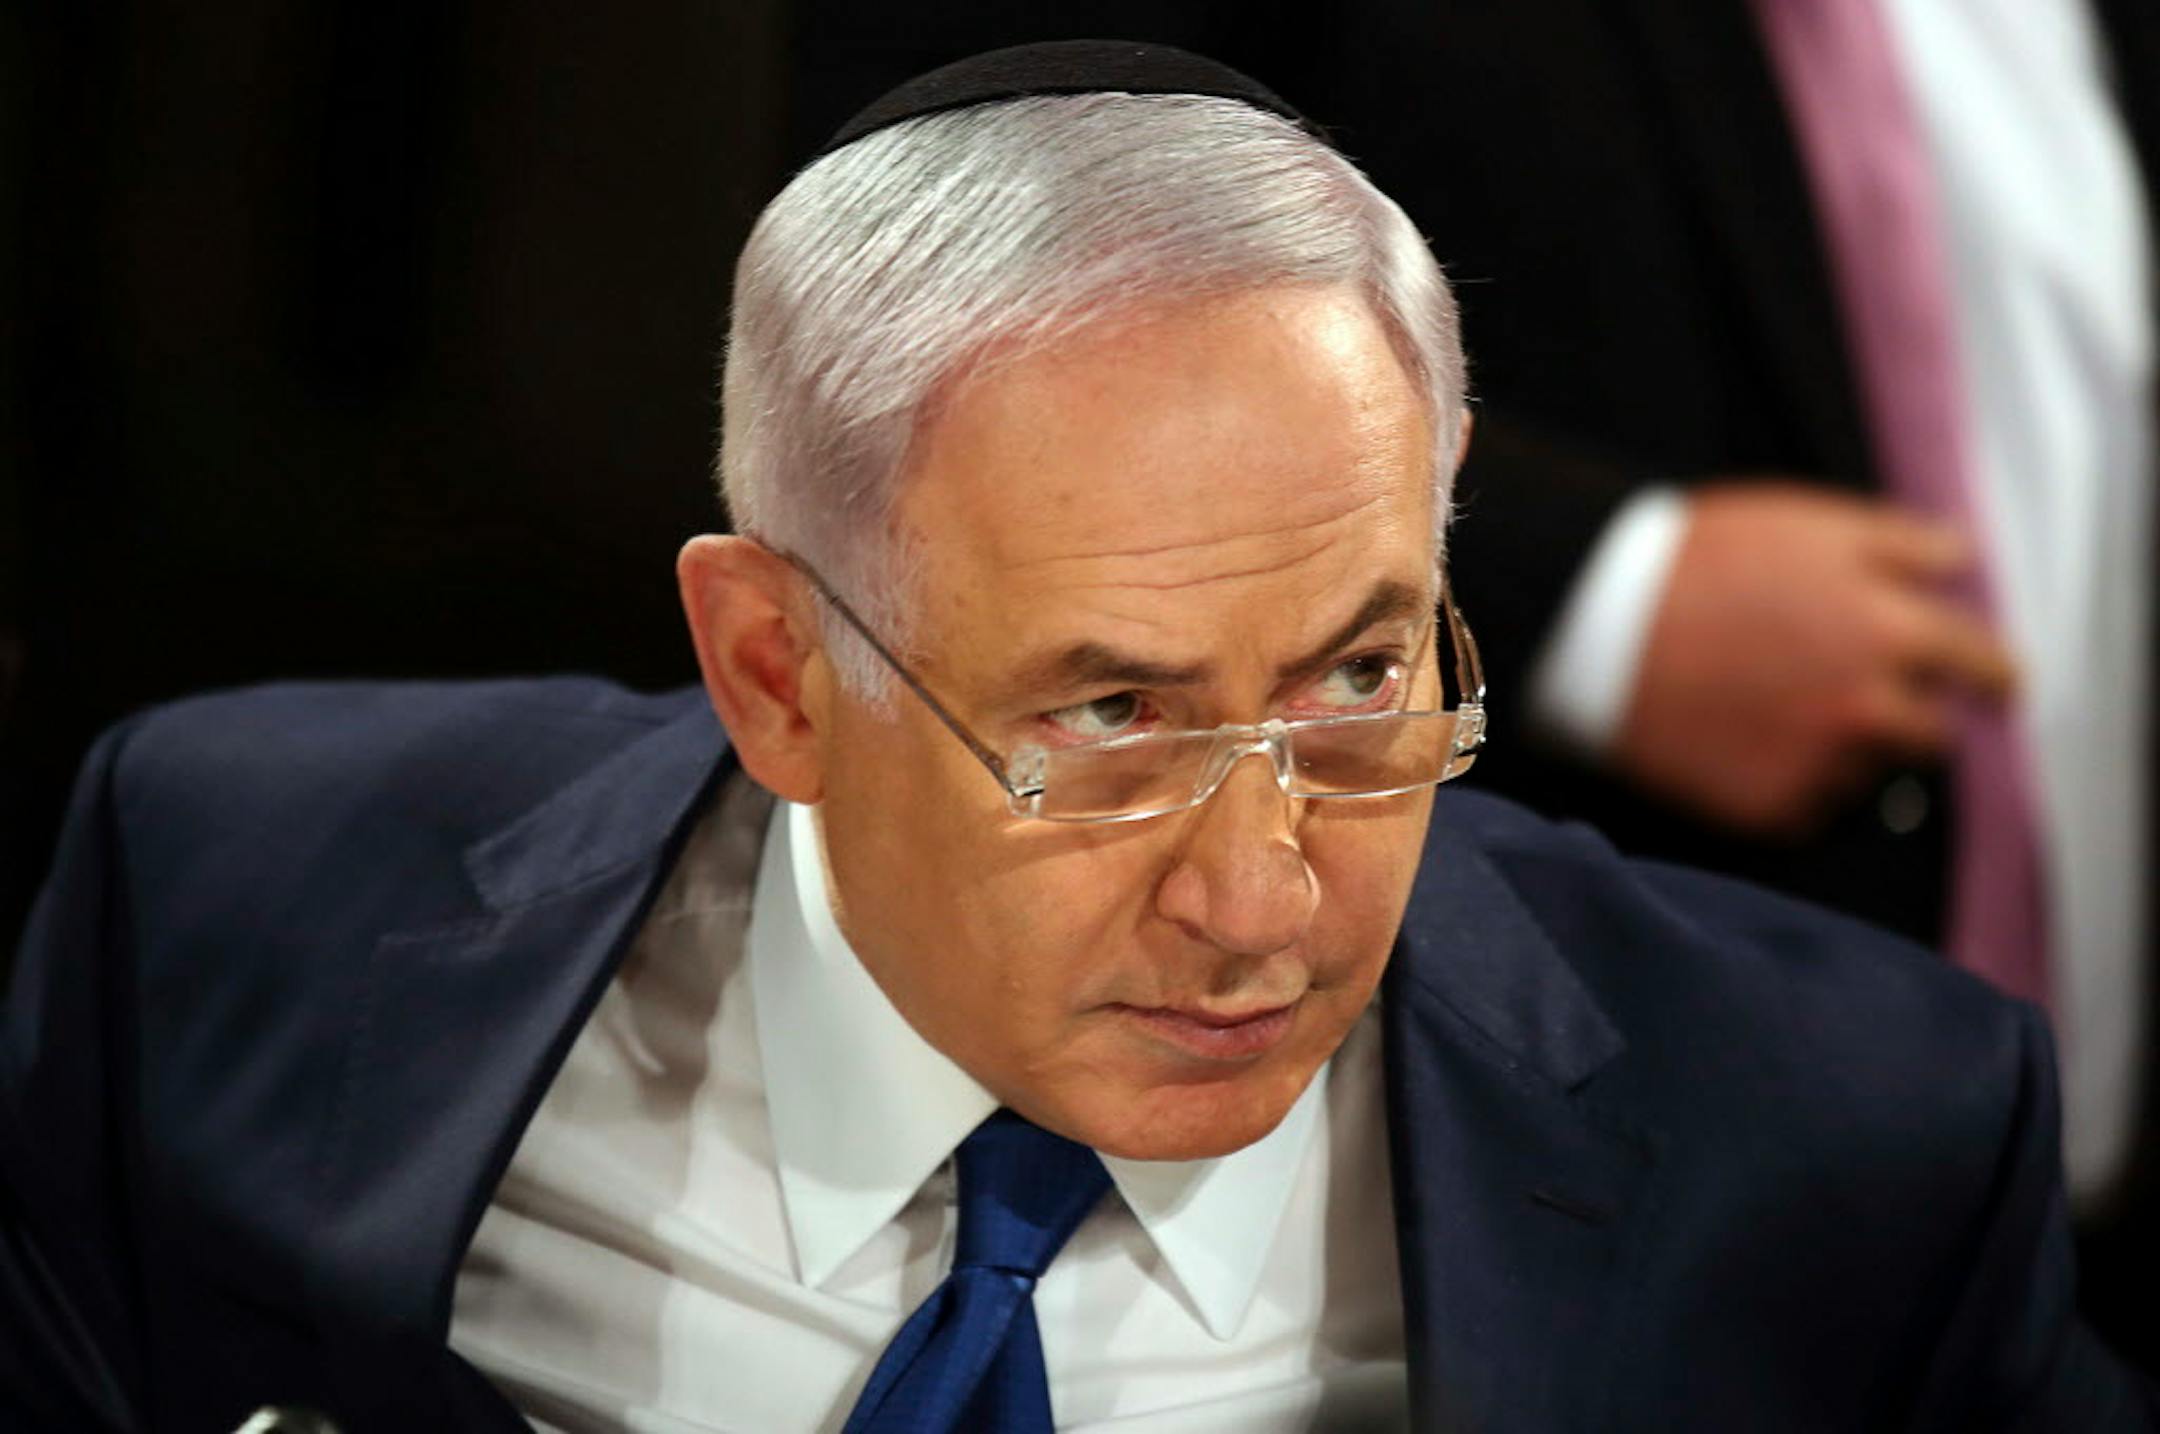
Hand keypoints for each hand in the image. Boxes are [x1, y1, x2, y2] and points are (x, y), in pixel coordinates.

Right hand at [1615, 483, 2016, 835]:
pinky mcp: (1770, 807)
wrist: (1593, 631)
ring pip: (1869, 772)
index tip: (2000, 685)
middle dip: (1913, 714)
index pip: (1980, 662)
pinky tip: (1744, 742)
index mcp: (1890, 630)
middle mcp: (1869, 706)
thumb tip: (1961, 559)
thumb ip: (1899, 544)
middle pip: (1933, 732)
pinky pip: (1807, 806)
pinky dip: (1790, 780)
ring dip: (1846, 748)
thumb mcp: (1804, 521)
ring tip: (1780, 712)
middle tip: (1866, 695)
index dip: (1994, 672)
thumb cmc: (1694, 564)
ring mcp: (1819, 764)